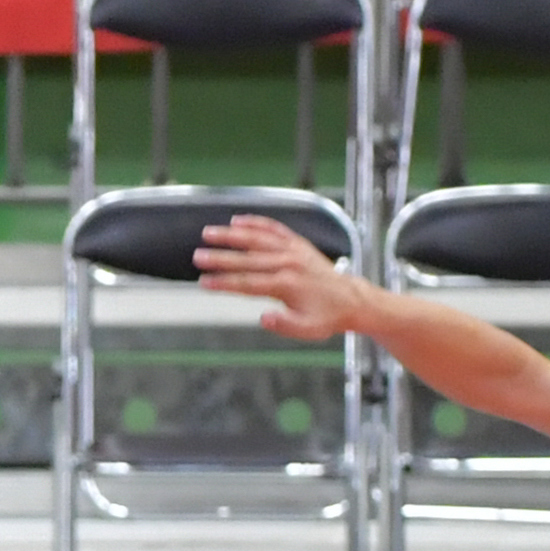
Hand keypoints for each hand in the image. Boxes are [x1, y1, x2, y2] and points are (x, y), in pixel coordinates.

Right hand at [194, 213, 367, 340]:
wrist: (351, 299)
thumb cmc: (327, 317)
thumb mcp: (308, 329)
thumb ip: (285, 325)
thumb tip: (262, 319)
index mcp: (286, 285)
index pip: (247, 284)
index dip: (223, 283)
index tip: (204, 283)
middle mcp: (288, 263)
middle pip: (247, 259)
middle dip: (220, 258)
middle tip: (197, 257)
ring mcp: (293, 250)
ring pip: (257, 239)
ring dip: (232, 235)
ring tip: (209, 233)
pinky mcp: (298, 243)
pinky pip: (274, 229)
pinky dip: (256, 223)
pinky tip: (238, 220)